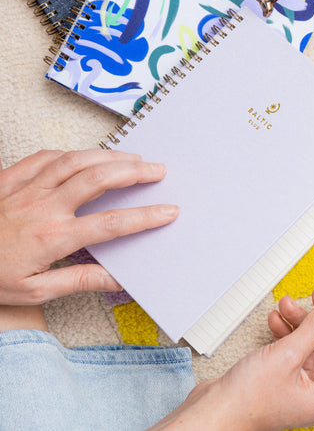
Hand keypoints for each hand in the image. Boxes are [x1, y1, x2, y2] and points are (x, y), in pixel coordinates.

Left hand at [0, 149, 178, 304]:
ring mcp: (26, 188)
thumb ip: (78, 280)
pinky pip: (46, 157)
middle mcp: (44, 207)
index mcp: (53, 237)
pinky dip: (72, 153)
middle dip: (134, 172)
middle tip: (157, 170)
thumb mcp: (33, 291)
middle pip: (98, 180)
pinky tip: (87, 155)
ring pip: (76, 161)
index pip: (111, 224)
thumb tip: (117, 279)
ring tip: (133, 156)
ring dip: (109, 156)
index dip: (145, 217)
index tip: (168, 211)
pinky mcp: (11, 177)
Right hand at [153, 286, 313, 430]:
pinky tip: (276, 320)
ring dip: (301, 320)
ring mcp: (301, 381)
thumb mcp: (288, 355)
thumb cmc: (249, 399)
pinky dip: (287, 330)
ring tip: (287, 304)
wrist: (214, 409)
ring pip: (312, 341)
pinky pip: (294, 346)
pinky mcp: (284, 374)